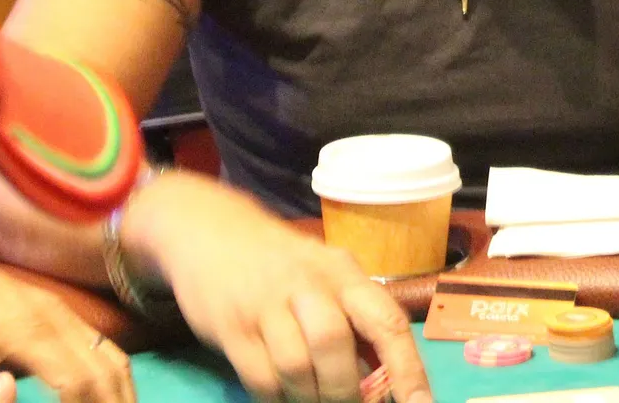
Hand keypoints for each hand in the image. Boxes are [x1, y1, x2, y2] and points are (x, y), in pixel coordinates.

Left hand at [0, 262, 133, 402]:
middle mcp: (50, 317)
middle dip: (114, 401)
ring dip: (121, 389)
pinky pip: (102, 344)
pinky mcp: (61, 311)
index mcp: (22, 334)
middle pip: (102, 369)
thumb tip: (10, 389)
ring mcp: (60, 311)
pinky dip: (114, 372)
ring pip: (110, 355)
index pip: (75, 379)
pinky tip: (113, 392)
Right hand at [127, 172, 431, 402]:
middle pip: (334, 344)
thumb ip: (357, 318)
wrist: (211, 232)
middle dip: (344, 390)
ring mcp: (265, 304)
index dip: (407, 368)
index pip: (385, 321)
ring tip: (311, 398)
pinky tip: (282, 392)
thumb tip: (390, 375)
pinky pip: (260, 378)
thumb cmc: (284, 263)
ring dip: (308, 397)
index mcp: (344, 273)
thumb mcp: (328, 275)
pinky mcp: (230, 327)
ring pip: (296, 367)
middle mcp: (307, 284)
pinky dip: (276, 396)